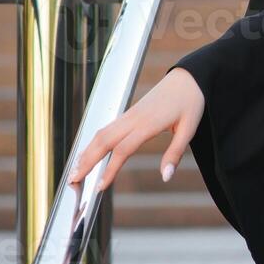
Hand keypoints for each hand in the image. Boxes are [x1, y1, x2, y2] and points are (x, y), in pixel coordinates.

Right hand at [66, 67, 205, 190]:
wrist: (189, 76)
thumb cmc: (191, 101)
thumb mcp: (190, 128)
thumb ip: (175, 153)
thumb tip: (166, 177)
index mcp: (148, 123)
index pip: (122, 150)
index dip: (109, 169)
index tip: (99, 187)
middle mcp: (134, 118)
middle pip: (104, 141)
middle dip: (87, 161)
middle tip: (73, 181)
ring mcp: (130, 114)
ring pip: (102, 133)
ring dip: (87, 151)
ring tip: (75, 170)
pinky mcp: (130, 112)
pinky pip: (107, 127)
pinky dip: (94, 141)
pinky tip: (89, 152)